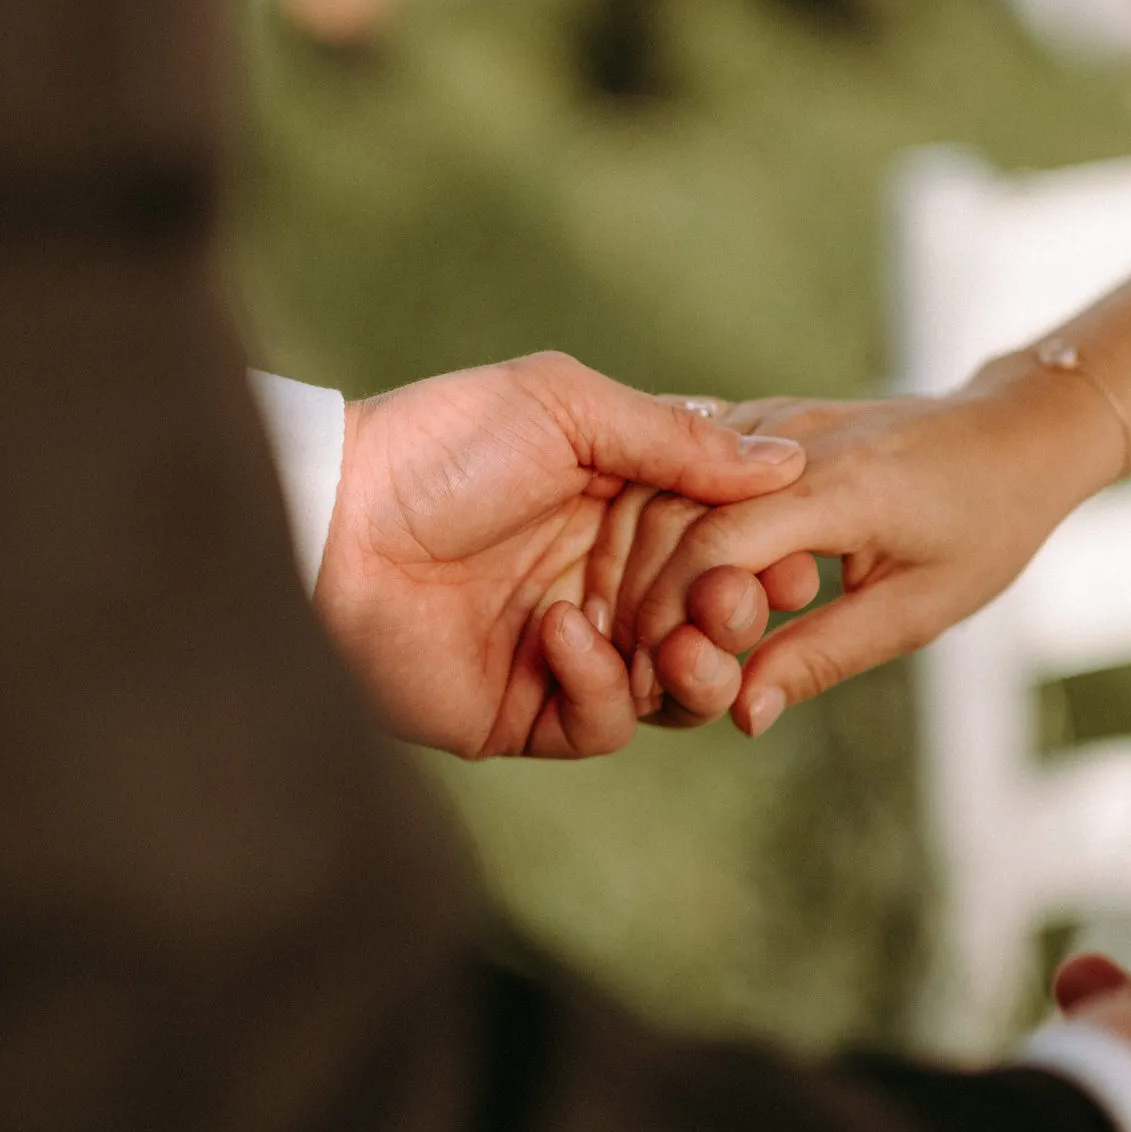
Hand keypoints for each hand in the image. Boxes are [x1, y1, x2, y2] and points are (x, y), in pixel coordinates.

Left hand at [312, 354, 803, 758]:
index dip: (767, 550)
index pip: (725, 542)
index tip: (800, 553)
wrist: (329, 522)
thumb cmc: (440, 445)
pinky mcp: (529, 712)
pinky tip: (562, 633)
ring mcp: (572, 651)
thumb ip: (674, 440)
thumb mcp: (564, 409)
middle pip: (714, 619)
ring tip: (684, 637)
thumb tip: (785, 462)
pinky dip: (602, 685)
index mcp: (623, 508)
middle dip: (740, 613)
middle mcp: (607, 582)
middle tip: (735, 599)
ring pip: (678, 686)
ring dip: (697, 666)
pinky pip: (605, 722)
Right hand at [593, 367, 1117, 736]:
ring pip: (663, 485)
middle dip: (640, 599)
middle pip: (671, 513)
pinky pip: (683, 470)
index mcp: (841, 485)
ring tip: (639, 638)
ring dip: (636, 564)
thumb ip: (822, 655)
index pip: (716, 545)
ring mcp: (769, 420)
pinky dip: (655, 529)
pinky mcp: (758, 420)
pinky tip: (651, 588)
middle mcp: (792, 438)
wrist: (1011, 434)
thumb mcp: (917, 609)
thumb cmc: (983, 525)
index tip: (660, 677)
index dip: (674, 617)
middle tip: (635, 671)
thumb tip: (742, 713)